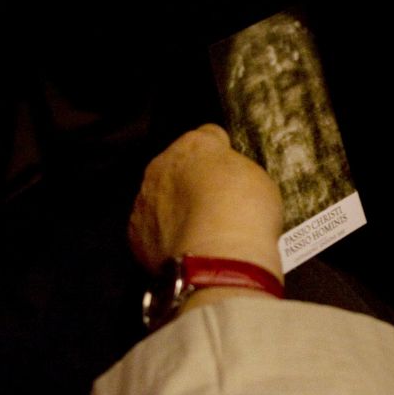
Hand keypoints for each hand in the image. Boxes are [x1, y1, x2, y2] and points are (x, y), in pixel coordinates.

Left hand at [128, 124, 283, 278]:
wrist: (218, 258)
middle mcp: (161, 166)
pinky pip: (151, 230)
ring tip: (200, 233)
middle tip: (216, 206)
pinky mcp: (135, 235)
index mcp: (194, 145)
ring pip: (159, 199)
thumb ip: (235, 171)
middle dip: (191, 182)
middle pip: (176, 167)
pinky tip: (185, 250)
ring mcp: (144, 201)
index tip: (231, 171)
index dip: (222, 152)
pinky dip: (164, 238)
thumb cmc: (246, 213)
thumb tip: (225, 178)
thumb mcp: (257, 179)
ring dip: (174, 210)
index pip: (208, 136)